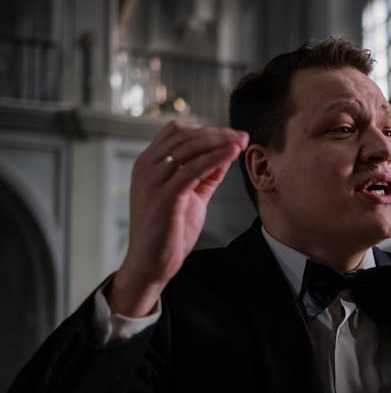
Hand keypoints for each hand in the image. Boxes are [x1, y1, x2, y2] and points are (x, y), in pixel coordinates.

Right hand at [107, 120, 248, 316]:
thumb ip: (205, 174)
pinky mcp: (164, 196)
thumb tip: (226, 153)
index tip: (231, 134)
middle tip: (242, 136)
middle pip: (184, 135)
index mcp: (148, 164)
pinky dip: (215, 158)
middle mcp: (146, 167)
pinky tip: (232, 154)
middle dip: (217, 133)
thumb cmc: (168, 230)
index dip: (205, 130)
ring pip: (189, 148)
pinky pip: (193, 169)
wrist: (152, 262)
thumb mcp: (190, 195)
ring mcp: (153, 181)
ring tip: (242, 142)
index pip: (175, 132)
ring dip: (219, 142)